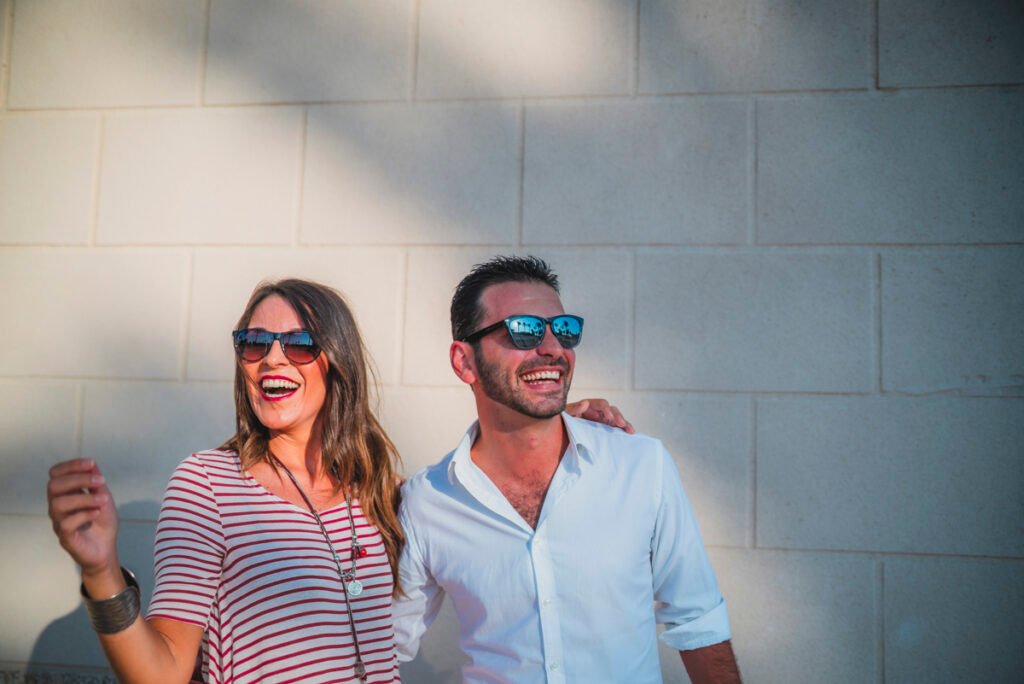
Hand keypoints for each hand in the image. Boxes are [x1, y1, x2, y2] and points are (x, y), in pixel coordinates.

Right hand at [47, 459, 119, 576]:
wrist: (106, 548)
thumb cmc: (102, 522)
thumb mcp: (103, 497)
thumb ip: (96, 482)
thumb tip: (92, 464)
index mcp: (65, 493)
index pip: (56, 473)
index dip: (71, 465)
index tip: (92, 464)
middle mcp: (57, 506)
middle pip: (53, 485)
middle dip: (78, 479)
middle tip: (100, 482)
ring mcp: (59, 522)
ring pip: (58, 504)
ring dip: (84, 498)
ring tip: (102, 501)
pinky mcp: (64, 537)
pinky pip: (66, 523)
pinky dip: (84, 515)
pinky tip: (96, 514)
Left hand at [566, 398, 634, 433]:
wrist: (560, 434)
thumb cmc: (563, 421)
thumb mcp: (566, 414)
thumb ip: (574, 408)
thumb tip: (585, 403)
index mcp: (590, 406)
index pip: (602, 404)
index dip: (607, 410)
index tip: (609, 418)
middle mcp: (598, 412)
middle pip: (612, 411)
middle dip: (618, 417)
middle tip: (621, 424)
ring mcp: (603, 421)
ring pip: (617, 420)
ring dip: (624, 424)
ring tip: (630, 431)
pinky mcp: (605, 430)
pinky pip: (616, 429)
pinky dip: (623, 431)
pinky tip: (629, 436)